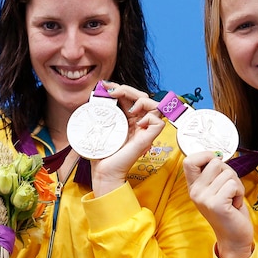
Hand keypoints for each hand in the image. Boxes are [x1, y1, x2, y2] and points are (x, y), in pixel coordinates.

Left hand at [91, 81, 165, 196]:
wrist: (103, 171)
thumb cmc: (101, 153)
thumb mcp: (99, 127)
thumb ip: (101, 111)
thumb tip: (98, 94)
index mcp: (127, 119)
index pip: (131, 97)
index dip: (121, 87)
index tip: (106, 86)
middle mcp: (137, 123)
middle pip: (143, 97)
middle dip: (128, 89)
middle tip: (113, 92)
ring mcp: (144, 130)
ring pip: (155, 105)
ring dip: (142, 100)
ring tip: (129, 108)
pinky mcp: (148, 139)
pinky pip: (159, 121)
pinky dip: (150, 117)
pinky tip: (137, 123)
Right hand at [182, 151, 253, 257]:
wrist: (233, 237)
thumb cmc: (228, 211)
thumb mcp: (215, 190)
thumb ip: (213, 174)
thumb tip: (218, 156)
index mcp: (193, 186)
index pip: (189, 160)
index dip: (205, 155)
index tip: (216, 162)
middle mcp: (195, 191)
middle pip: (215, 162)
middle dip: (228, 172)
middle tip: (229, 189)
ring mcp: (204, 198)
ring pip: (228, 173)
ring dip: (236, 184)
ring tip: (232, 198)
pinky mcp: (216, 204)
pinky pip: (233, 185)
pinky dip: (239, 192)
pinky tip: (234, 204)